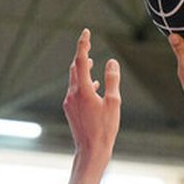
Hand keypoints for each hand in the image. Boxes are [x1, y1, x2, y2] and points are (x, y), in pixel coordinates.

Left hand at [62, 29, 120, 162]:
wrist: (91, 152)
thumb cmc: (104, 129)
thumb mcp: (113, 103)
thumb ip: (112, 80)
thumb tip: (111, 62)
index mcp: (82, 90)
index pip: (81, 60)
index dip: (83, 44)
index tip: (86, 32)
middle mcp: (72, 94)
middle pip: (75, 68)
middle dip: (82, 55)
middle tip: (88, 43)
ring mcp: (69, 102)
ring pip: (74, 79)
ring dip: (82, 69)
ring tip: (90, 61)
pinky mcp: (70, 110)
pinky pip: (75, 90)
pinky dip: (83, 83)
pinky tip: (93, 85)